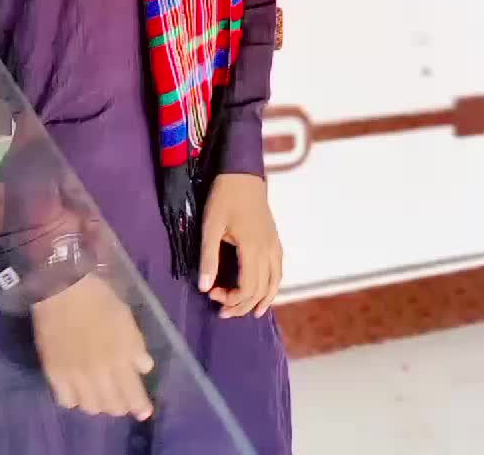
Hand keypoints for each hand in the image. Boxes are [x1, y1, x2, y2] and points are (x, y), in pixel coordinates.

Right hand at [32, 272, 153, 419]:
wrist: (62, 288)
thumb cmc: (99, 298)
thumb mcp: (126, 317)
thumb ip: (135, 344)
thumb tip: (144, 367)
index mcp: (119, 356)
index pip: (132, 393)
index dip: (140, 406)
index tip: (145, 412)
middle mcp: (98, 372)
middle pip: (112, 405)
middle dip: (121, 406)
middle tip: (122, 400)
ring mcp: (75, 375)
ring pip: (91, 407)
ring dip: (100, 404)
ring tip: (101, 395)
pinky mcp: (54, 374)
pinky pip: (67, 400)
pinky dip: (75, 400)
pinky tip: (78, 390)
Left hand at [198, 174, 282, 319]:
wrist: (242, 172)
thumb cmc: (224, 197)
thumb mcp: (211, 225)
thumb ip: (209, 257)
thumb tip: (204, 288)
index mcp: (253, 248)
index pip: (248, 288)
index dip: (232, 300)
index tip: (212, 295)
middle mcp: (268, 250)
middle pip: (261, 290)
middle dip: (242, 305)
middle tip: (222, 310)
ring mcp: (274, 244)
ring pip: (275, 282)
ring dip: (261, 299)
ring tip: (249, 311)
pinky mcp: (275, 239)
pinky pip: (279, 270)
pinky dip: (272, 285)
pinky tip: (264, 290)